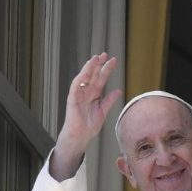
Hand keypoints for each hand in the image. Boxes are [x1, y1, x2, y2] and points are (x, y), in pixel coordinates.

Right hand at [50, 53, 121, 180]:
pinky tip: (85, 73)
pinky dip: (80, 79)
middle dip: (98, 64)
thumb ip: (110, 100)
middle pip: (93, 75)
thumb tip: (119, 90)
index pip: (101, 78)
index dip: (106, 69)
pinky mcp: (72, 99)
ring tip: (95, 59)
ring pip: (84, 77)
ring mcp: (79, 94)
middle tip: (105, 54)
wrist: (81, 136)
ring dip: (89, 68)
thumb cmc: (90, 125)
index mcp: (94, 94)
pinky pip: (75, 87)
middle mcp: (86, 91)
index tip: (113, 60)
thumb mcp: (103, 111)